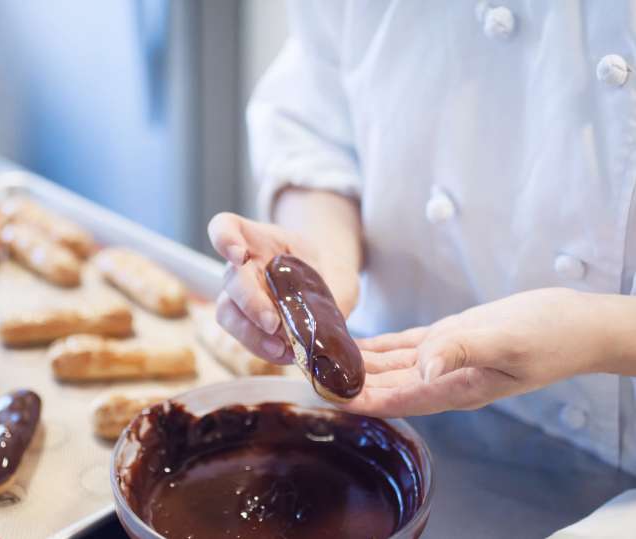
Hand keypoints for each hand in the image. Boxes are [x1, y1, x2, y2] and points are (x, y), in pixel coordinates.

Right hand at [208, 212, 359, 362]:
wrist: (331, 286)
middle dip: (249, 302)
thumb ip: (333, 292)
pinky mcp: (248, 324)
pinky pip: (244, 337)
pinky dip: (262, 348)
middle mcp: (242, 267)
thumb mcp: (336, 271)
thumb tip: (329, 329)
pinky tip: (285, 354)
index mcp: (260, 240)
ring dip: (251, 333)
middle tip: (273, 323)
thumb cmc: (327, 270)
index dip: (223, 239)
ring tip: (281, 348)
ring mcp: (241, 296)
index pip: (226, 227)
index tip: (239, 255)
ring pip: (228, 313)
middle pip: (231, 279)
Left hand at [339, 288, 610, 417]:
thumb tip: (423, 371)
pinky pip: (405, 345)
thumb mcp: (507, 342)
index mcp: (456, 386)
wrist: (575, 323)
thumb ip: (463, 352)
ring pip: (391, 365)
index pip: (396, 398)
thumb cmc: (549, 336)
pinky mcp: (449, 338)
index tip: (325, 396)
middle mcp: (444, 377)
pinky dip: (380, 345)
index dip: (360, 400)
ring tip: (323, 359)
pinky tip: (358, 343)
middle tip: (309, 375)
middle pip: (385, 385)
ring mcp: (445, 358)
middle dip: (349, 383)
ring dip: (359, 364)